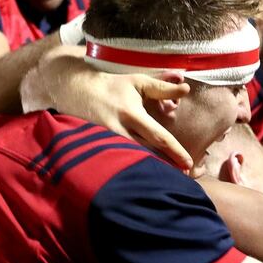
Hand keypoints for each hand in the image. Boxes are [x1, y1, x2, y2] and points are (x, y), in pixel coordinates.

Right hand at [20, 46, 192, 169]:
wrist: (74, 89)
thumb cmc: (111, 85)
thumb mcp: (137, 81)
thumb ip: (162, 86)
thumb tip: (186, 87)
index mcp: (131, 114)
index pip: (158, 137)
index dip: (175, 152)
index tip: (188, 165)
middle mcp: (118, 131)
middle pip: (147, 155)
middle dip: (165, 167)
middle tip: (183, 178)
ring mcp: (105, 142)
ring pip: (131, 161)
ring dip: (149, 171)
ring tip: (166, 181)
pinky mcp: (96, 148)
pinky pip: (116, 162)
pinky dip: (130, 170)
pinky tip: (141, 178)